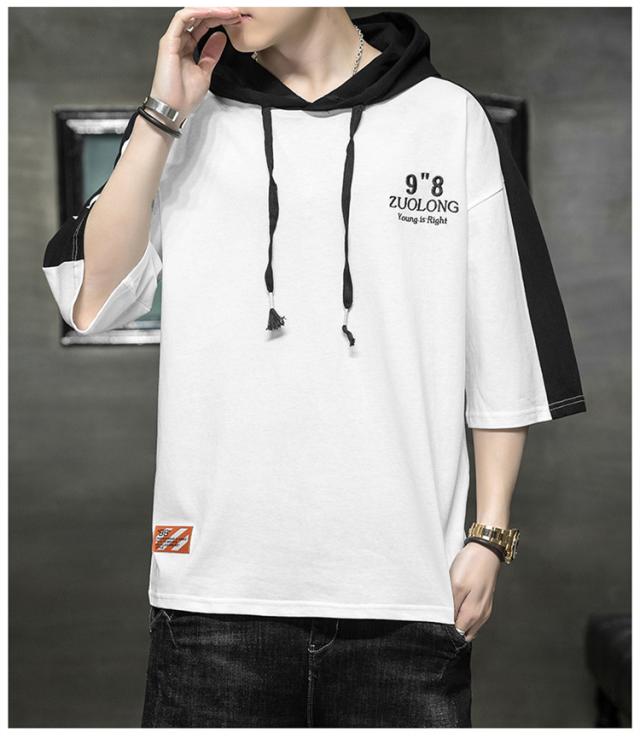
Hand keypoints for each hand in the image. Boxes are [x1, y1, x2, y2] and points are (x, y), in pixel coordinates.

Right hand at [149, 6, 241, 121]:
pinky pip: (182, 19)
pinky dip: (198, 13)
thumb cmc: (183, 96)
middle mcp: (179, 40)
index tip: (236, 20)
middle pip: (199, 17)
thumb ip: (211, 54)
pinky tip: (212, 13)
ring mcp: (173, 39)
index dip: (220, 20)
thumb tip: (220, 37)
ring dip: (211, 11)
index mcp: (187, 46)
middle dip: (219, 12)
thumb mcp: (205, 71)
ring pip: (192, 14)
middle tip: (236, 12)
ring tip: (228, 11)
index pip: (204, 26)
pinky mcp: (168, 42)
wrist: (172, 109)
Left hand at [449, 540, 501, 640]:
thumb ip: (452, 608)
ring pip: (468, 625)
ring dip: (457, 619)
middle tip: (439, 612)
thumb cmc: (471, 566)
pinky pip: (472, 616)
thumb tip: (448, 625)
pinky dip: (463, 613)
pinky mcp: (485, 602)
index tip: (436, 619)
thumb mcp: (456, 586)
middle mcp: (481, 616)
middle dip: (451, 627)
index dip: (445, 629)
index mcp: (473, 614)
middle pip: (463, 632)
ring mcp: (485, 610)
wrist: (486, 550)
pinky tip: (457, 601)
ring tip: (448, 605)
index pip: (456, 633)